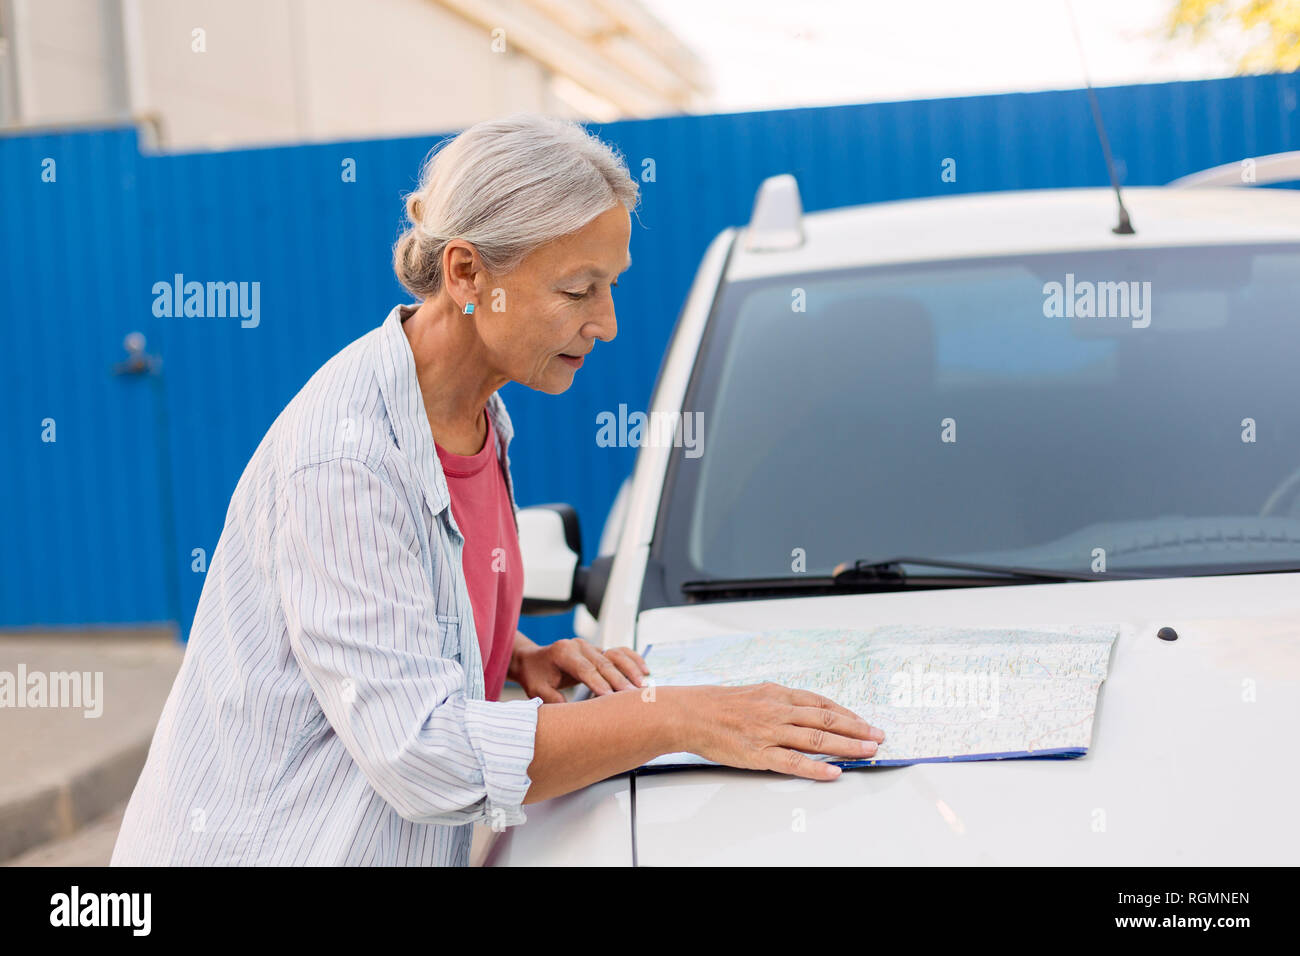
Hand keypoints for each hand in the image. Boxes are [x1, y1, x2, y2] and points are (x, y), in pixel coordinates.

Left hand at [512, 637, 649, 702]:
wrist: (534, 661)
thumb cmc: (536, 677)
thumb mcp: (537, 690)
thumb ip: (553, 700)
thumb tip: (573, 714)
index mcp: (563, 652)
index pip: (585, 668)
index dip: (598, 683)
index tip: (610, 698)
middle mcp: (579, 645)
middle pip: (604, 662)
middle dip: (619, 680)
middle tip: (633, 696)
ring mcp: (590, 646)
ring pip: (616, 654)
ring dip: (631, 669)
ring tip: (643, 686)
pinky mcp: (599, 649)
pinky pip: (620, 652)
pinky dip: (633, 660)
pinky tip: (645, 670)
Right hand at [669, 682, 885, 780]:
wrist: (691, 714)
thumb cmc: (720, 704)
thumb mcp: (755, 693)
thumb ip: (780, 701)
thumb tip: (805, 709)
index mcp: (778, 694)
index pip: (822, 704)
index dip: (847, 714)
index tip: (866, 723)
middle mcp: (778, 710)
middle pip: (826, 721)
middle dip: (857, 730)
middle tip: (878, 737)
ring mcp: (770, 732)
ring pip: (816, 740)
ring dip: (846, 747)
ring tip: (868, 752)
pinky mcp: (759, 754)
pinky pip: (793, 762)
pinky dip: (817, 769)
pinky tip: (834, 773)